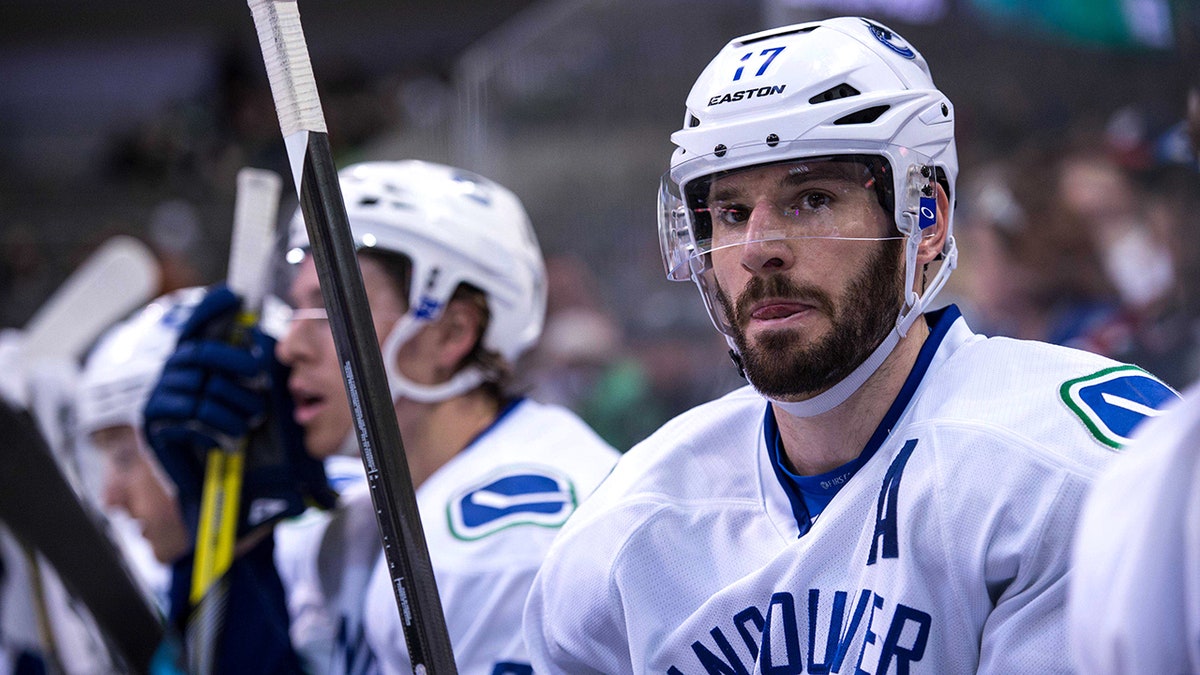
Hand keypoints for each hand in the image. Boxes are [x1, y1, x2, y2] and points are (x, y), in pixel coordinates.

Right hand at [144, 285, 335, 540]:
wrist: (210, 491)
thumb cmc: (234, 438)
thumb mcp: (250, 401)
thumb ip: (254, 373)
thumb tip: (278, 343)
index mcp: (193, 360)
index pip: (195, 322)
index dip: (211, 306)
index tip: (234, 295)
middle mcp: (170, 372)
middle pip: (203, 352)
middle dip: (237, 362)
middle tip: (259, 378)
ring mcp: (160, 397)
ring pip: (204, 387)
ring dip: (236, 404)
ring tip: (251, 420)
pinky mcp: (156, 425)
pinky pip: (192, 415)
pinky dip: (218, 427)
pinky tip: (231, 440)